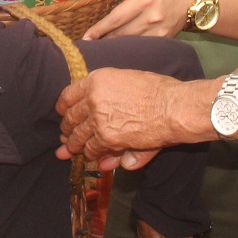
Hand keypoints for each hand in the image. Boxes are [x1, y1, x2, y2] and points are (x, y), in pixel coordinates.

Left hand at [56, 67, 209, 162]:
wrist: (174, 107)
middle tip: (65, 137)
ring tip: (73, 150)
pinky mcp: (106, 138)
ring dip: (75, 146)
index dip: (64, 107)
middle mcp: (93, 98)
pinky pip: (92, 149)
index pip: (69, 95)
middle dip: (67, 130)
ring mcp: (98, 119)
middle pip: (70, 118)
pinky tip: (94, 158)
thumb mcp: (130, 84)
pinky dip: (92, 155)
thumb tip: (98, 111)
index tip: (64, 113)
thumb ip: (110, 101)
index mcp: (97, 79)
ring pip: (77, 136)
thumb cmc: (160, 91)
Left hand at [81, 0, 196, 39]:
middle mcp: (151, 17)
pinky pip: (142, 47)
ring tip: (100, 48)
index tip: (86, 37)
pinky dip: (129, 50)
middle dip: (103, 40)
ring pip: (131, 43)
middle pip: (121, 34)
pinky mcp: (163, 39)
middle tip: (88, 45)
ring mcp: (158, 31)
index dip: (100, 28)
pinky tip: (119, 51)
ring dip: (114, 47)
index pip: (117, 17)